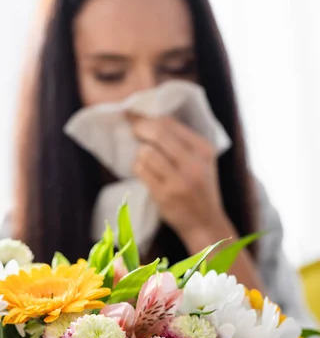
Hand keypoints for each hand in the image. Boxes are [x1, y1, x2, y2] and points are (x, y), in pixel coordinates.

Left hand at [129, 114, 229, 247]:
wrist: (205, 223)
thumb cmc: (200, 189)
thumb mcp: (202, 161)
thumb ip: (182, 141)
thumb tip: (149, 119)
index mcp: (204, 149)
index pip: (170, 123)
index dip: (147, 117)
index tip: (134, 115)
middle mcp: (194, 163)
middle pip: (157, 133)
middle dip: (139, 129)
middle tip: (132, 130)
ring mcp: (179, 180)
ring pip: (147, 152)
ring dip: (140, 153)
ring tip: (144, 159)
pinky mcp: (165, 195)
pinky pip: (142, 171)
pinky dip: (138, 168)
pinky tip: (144, 172)